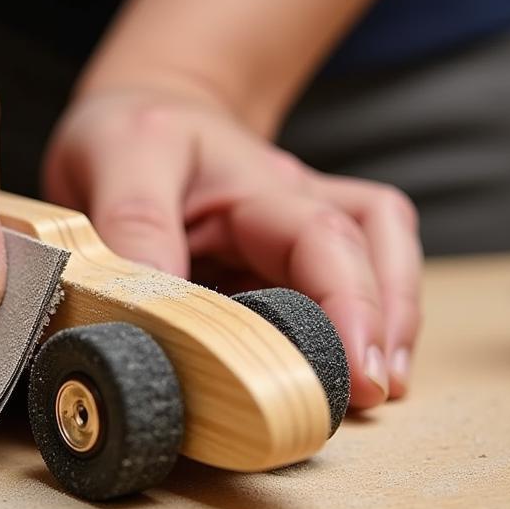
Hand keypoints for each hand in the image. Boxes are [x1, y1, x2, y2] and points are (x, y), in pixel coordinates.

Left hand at [43, 87, 421, 407]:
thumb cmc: (131, 132)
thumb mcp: (117, 156)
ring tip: (381, 387)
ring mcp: (295, 227)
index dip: (347, 304)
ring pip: (379, 255)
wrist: (141, 113)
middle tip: (367, 395)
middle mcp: (291, 201)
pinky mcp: (286, 254)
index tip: (356, 369)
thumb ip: (134, 223)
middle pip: (365, 250)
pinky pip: (348, 276)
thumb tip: (160, 307)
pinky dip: (367, 317)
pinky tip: (356, 362)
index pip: (321, 236)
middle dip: (375, 324)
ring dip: (391, 318)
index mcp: (251, 181)